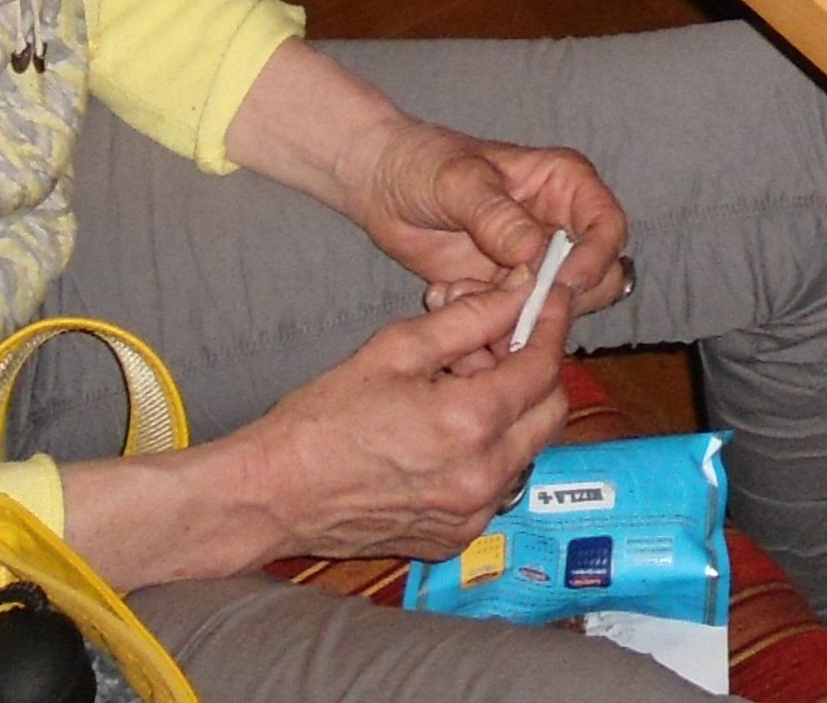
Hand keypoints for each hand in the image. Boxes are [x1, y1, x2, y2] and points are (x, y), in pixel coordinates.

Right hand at [242, 285, 585, 563]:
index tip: (549, 298)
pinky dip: (489, 451)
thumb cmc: (323, 419)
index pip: (543, 365)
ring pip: (527, 448)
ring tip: (460, 386)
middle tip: (499, 343)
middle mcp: (482, 476)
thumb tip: (521, 289)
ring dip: (512, 411)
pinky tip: (445, 431)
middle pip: (551, 410)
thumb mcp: (396, 349)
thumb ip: (469, 317)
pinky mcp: (456, 537)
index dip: (551, 324)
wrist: (275, 495)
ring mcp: (472, 514)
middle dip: (538, 368)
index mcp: (469, 422)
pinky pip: (498, 484)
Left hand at [339, 115, 633, 320]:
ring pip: (554, 308)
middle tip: (502, 299)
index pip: (607, 228)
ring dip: (511, 313)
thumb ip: (498, 217)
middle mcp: (559, 226)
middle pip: (595, 278)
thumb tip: (537, 257)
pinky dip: (483, 321)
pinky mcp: (504, 291)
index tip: (562, 284)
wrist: (381, 183)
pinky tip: (443, 292)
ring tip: (457, 289)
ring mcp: (533, 263)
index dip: (596, 259)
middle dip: (553, 298)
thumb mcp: (459, 182)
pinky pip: (513, 320)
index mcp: (565, 185)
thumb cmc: (425, 163)